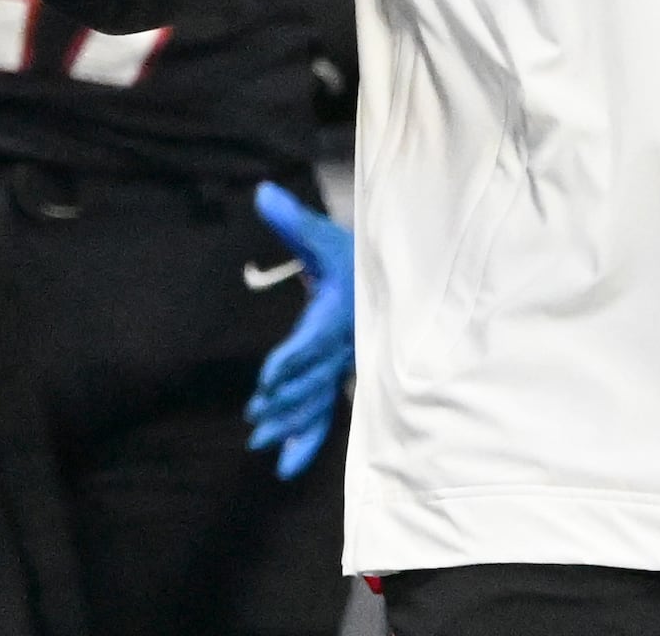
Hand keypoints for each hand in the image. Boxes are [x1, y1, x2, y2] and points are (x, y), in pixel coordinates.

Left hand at [245, 182, 352, 478]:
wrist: (404, 273)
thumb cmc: (361, 254)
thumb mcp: (327, 235)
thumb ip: (294, 221)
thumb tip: (262, 193)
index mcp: (340, 313)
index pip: (313, 341)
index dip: (291, 361)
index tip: (267, 379)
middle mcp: (345, 345)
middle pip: (314, 380)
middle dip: (285, 400)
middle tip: (255, 418)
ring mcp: (345, 364)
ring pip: (318, 401)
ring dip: (291, 424)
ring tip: (260, 443)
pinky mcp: (343, 374)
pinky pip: (327, 412)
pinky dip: (307, 439)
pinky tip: (285, 466)